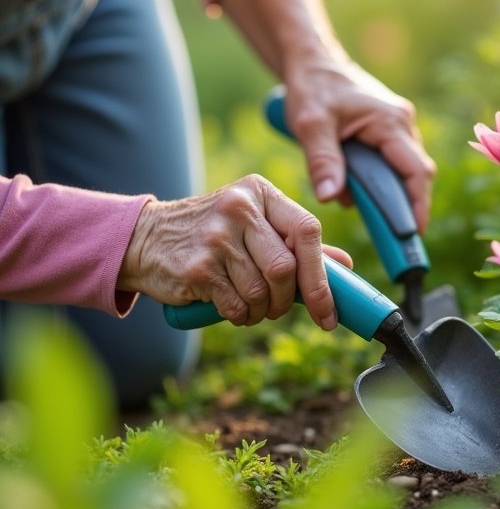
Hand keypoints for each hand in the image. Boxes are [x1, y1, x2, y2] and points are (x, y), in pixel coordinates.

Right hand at [117, 174, 351, 328]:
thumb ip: (296, 241)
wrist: (145, 238)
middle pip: (286, 268)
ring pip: (262, 291)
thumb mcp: (253, 223)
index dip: (322, 277)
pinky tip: (229, 306)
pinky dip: (240, 316)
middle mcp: (238, 208)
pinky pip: (237, 305)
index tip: (328, 311)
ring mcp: (216, 237)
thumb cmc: (211, 233)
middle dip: (287, 300)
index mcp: (259, 192)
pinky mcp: (198, 266)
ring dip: (261, 311)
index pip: (307, 231)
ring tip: (249, 304)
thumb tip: (345, 265)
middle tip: (277, 308)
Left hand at [285, 60, 436, 231]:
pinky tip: (347, 185)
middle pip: (414, 175)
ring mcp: (396, 127)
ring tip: (350, 198)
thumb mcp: (311, 124)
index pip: (415, 172)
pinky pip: (387, 164)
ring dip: (380, 191)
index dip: (417, 206)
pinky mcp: (385, 132)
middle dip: (401, 205)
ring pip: (400, 171)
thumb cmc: (312, 87)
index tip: (412, 235)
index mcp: (390, 121)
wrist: (311, 61)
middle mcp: (401, 124)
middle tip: (387, 235)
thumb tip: (329, 198)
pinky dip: (371, 180)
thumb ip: (322, 161)